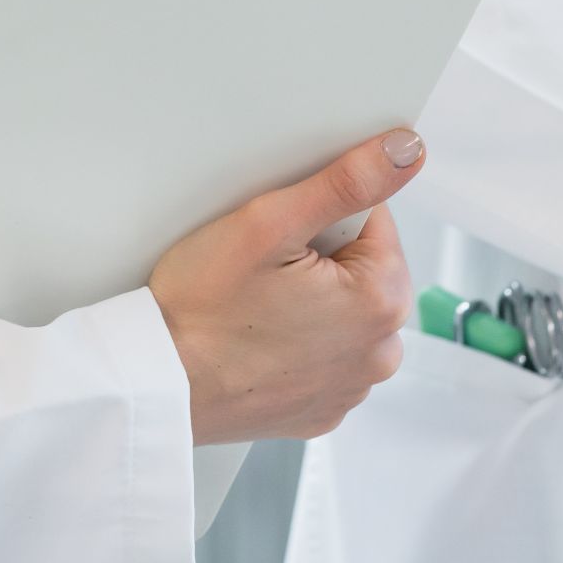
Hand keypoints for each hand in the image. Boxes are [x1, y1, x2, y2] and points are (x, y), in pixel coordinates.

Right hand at [150, 129, 424, 443]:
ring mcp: (350, 389)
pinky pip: (323, 356)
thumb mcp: (271, 223)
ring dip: (311, 300)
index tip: (282, 235)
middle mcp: (379, 353)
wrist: (156, 383)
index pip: (374, 220)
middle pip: (362, 268)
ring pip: (343, 312)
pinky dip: (297, 342)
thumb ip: (348, 181)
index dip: (323, 214)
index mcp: (383, 301)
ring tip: (254, 305)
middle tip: (262, 269)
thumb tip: (406, 151)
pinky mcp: (321, 411)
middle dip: (319, 257)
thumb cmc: (203, 309)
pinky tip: (255, 338)